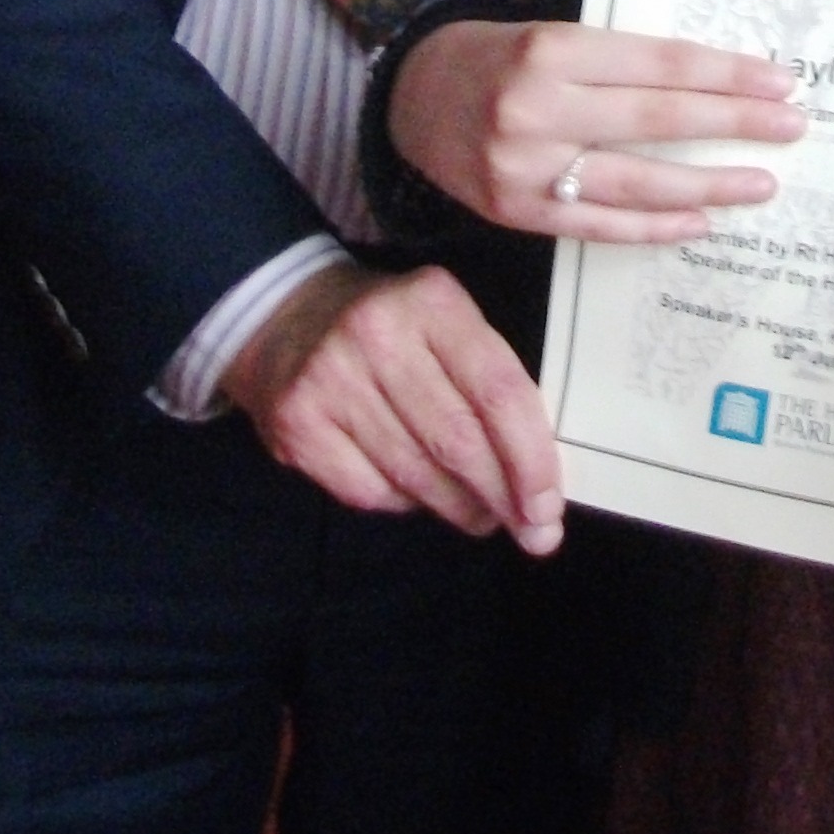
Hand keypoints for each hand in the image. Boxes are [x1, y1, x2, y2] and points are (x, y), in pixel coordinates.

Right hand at [222, 261, 567, 552]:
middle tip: (532, 532)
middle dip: (503, 496)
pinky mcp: (296, 424)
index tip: (549, 506)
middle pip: (458, 440)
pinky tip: (419, 496)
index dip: (531, 458)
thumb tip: (539, 478)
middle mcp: (378, 334)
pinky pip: (369, 492)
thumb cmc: (392, 329)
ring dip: (459, 507)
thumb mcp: (446, 324)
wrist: (284, 316)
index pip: (498, 391)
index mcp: (433, 301)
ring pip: (415, 474)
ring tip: (481, 515)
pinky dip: (405, 504)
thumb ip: (490, 382)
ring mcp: (330, 380)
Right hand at [391, 18, 802, 240]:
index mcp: (552, 50)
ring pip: (636, 182)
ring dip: (707, 186)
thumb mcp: (553, 36)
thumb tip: (715, 86)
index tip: (779, 82)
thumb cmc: (497, 58)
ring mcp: (525, 168)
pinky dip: (654, 228)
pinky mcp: (516, 214)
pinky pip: (600, 226)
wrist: (410, 99)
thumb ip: (620, 64)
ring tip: (760, 183)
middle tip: (792, 127)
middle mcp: (538, 109)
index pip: (660, 65)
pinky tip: (698, 222)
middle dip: (734, 124)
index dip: (726, 75)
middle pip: (657, 120)